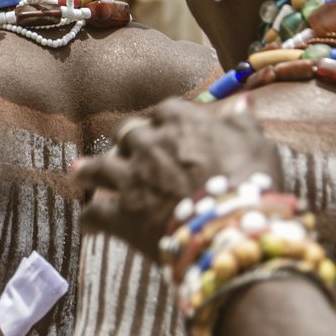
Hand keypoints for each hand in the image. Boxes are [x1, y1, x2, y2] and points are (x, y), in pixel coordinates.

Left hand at [75, 96, 282, 258]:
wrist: (232, 231)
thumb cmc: (252, 185)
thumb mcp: (257, 147)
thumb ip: (242, 124)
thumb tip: (241, 104)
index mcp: (178, 121)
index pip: (162, 112)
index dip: (162, 124)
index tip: (163, 131)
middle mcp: (147, 143)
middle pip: (126, 135)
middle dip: (126, 145)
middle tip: (124, 155)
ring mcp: (128, 177)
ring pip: (97, 168)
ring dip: (88, 172)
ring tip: (79, 175)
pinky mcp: (119, 213)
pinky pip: (95, 214)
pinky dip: (90, 220)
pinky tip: (89, 225)